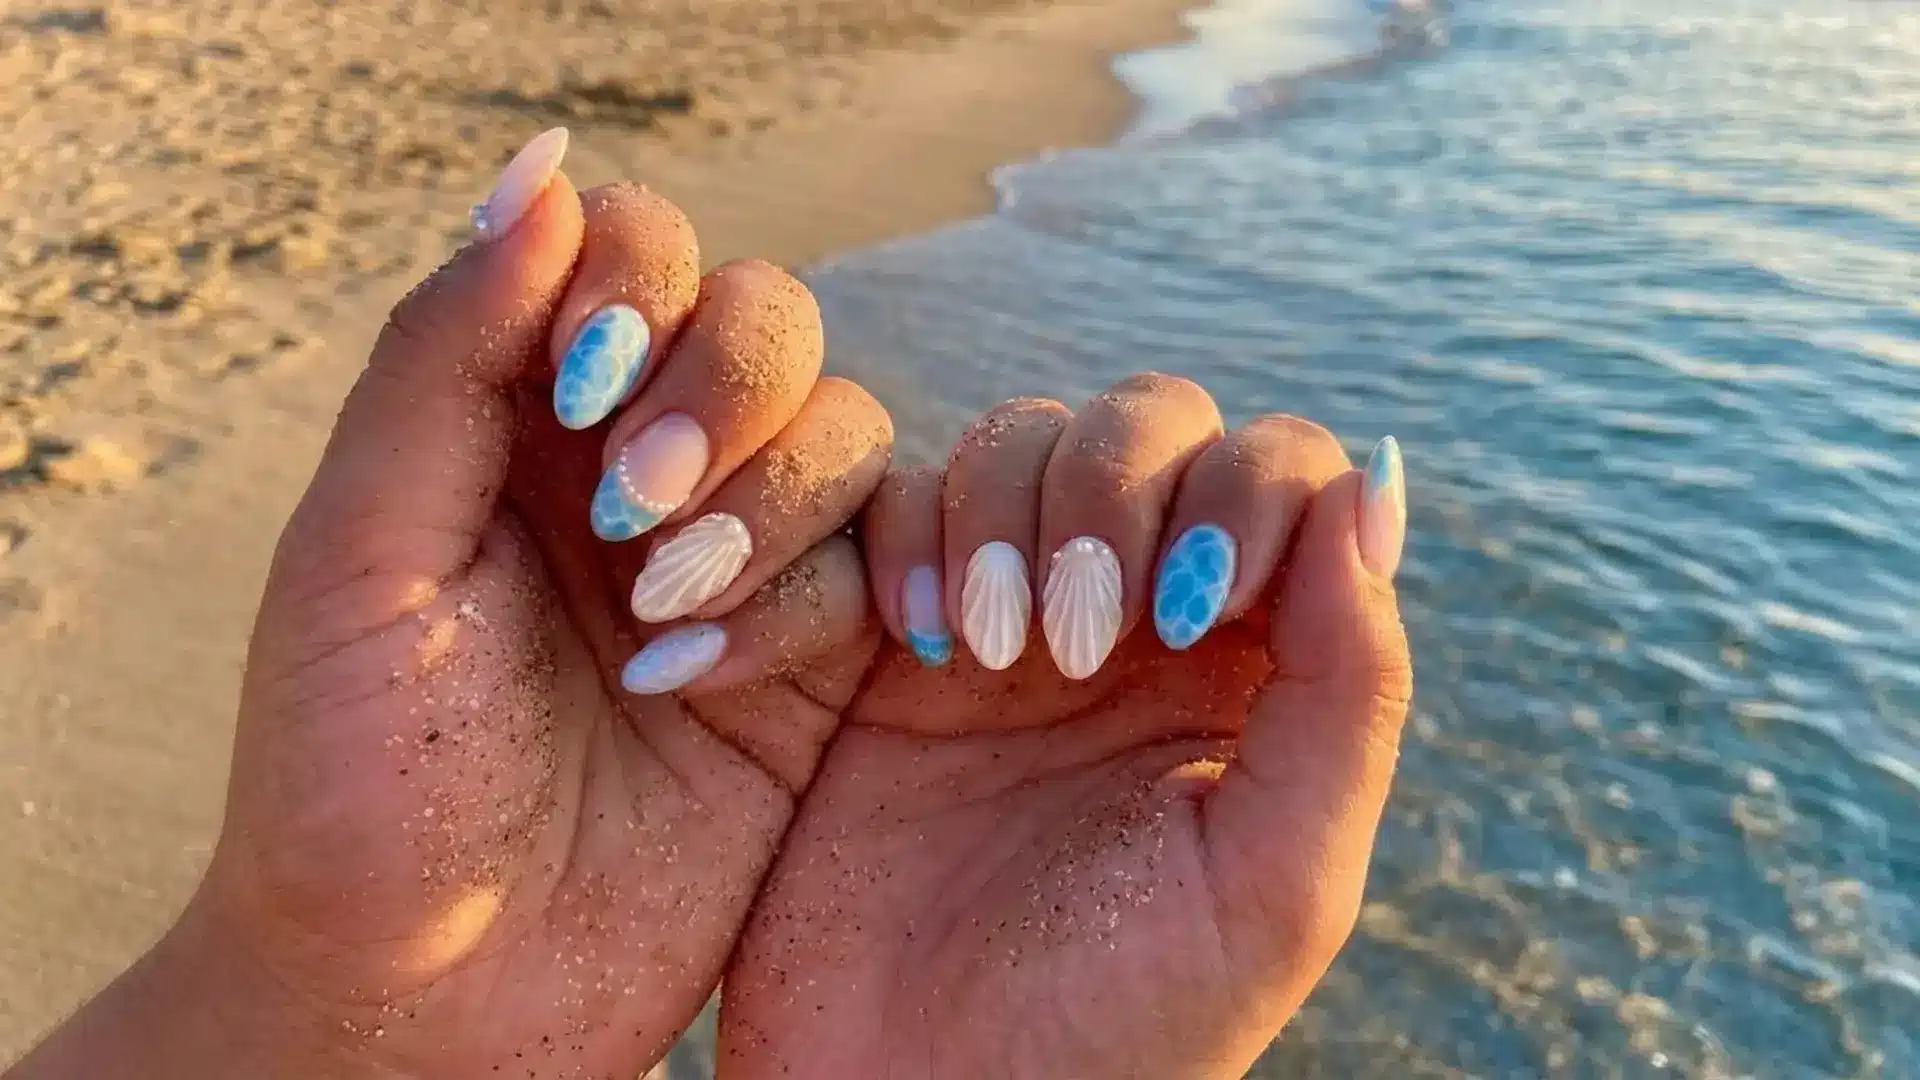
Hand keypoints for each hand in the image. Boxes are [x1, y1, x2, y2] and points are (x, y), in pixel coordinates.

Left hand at [10, 131, 889, 1078]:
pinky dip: (816, 602)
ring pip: (849, 433)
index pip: (636, 254)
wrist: (424, 1001)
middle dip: (723, 391)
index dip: (636, 287)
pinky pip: (880, 569)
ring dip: (767, 510)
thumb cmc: (352, 779)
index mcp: (524, 421)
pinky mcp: (819, 666)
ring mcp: (744, 564)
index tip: (577, 392)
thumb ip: (446, 355)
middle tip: (634, 517)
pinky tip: (703, 684)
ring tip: (658, 626)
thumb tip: (538, 171)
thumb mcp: (360, 552)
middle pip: (769, 319)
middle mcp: (645, 473)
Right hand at [719, 377, 1411, 1077]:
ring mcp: (1011, 619)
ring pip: (1026, 442)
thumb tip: (1378, 486)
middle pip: (1154, 428)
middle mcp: (1140, 622)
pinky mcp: (889, 637)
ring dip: (1008, 512)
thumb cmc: (1114, 1030)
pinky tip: (913, 642)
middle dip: (1114, 494)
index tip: (1187, 615)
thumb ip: (1349, 688)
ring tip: (985, 651)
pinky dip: (908, 535)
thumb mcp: (1276, 879)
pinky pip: (900, 502)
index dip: (1241, 501)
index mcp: (1255, 671)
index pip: (1285, 480)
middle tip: (1076, 644)